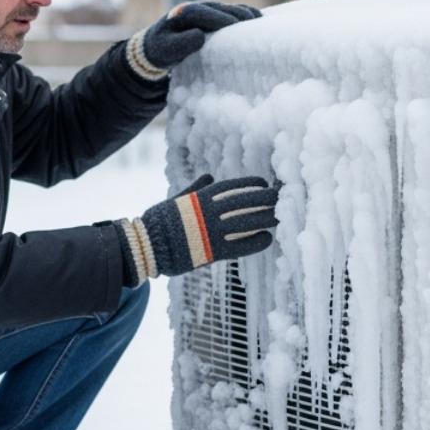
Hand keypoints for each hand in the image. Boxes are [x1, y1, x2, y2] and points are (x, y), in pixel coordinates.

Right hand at [113, 174, 277, 283]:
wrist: (148, 246)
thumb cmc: (160, 221)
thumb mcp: (178, 200)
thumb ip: (196, 189)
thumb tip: (208, 177)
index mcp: (201, 198)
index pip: (232, 187)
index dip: (250, 184)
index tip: (263, 182)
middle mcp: (209, 213)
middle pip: (244, 202)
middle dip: (264, 198)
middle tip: (281, 196)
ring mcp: (212, 232)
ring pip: (246, 222)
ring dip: (265, 218)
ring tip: (280, 215)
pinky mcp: (213, 252)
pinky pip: (240, 246)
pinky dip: (255, 242)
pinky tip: (267, 238)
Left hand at [125, 1, 260, 80]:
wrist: (156, 46)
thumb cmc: (162, 50)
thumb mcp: (166, 50)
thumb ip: (181, 44)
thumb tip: (200, 36)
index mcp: (184, 14)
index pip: (206, 13)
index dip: (222, 19)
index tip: (237, 27)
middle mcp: (197, 7)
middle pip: (222, 9)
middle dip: (238, 17)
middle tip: (255, 28)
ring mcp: (206, 10)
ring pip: (229, 9)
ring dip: (245, 15)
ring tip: (260, 23)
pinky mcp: (214, 15)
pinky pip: (232, 11)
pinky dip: (245, 14)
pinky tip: (258, 20)